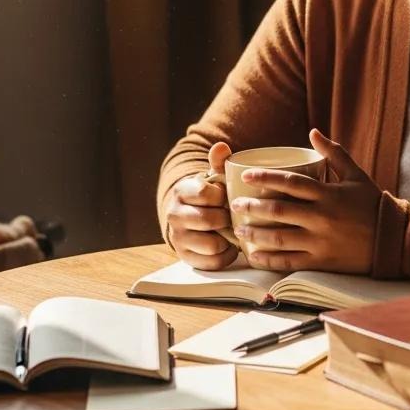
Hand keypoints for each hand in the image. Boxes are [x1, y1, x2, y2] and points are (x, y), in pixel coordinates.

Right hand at [164, 142, 239, 270]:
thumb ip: (219, 161)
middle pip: (210, 219)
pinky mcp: (185, 257)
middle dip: (227, 218)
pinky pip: (212, 261)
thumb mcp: (213, 177)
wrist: (189, 215)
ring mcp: (178, 237)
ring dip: (228, 238)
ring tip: (232, 230)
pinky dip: (225, 255)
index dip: (222, 195)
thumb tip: (222, 147)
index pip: (205, 193)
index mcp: (182, 191)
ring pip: (212, 244)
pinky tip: (228, 245)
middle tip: (234, 215)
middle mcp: (174, 215)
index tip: (228, 196)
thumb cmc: (208, 195)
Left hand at [230, 128, 379, 273]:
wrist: (394, 239)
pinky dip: (269, 259)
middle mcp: (322, 217)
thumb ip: (334, 153)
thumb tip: (313, 131)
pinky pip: (290, 262)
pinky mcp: (322, 261)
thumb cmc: (371, 204)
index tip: (246, 175)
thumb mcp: (355, 175)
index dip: (265, 177)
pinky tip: (255, 255)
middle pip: (279, 210)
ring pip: (280, 237)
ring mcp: (321, 241)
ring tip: (238, 229)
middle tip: (234, 204)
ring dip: (255, 233)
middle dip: (252, 207)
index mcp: (328, 194)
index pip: (290, 182)